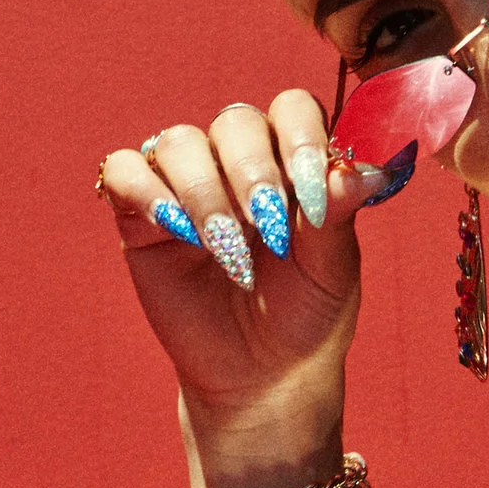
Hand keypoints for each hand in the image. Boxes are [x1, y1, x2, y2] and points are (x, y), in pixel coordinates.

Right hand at [96, 87, 394, 460]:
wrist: (263, 378)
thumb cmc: (306, 318)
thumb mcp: (333, 270)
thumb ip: (339, 214)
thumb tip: (363, 169)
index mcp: (293, 162)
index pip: (293, 109)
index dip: (301, 139)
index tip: (313, 194)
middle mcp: (238, 162)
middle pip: (235, 121)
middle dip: (254, 172)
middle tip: (271, 230)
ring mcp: (187, 184)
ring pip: (180, 142)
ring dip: (207, 193)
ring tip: (228, 252)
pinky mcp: (140, 214)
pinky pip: (124, 170)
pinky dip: (148, 193)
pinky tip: (178, 233)